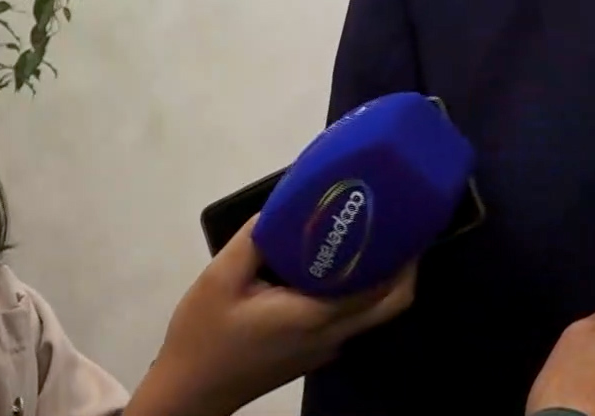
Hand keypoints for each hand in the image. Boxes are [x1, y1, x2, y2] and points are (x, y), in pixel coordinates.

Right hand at [125, 215, 417, 415]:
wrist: (189, 392)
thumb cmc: (203, 335)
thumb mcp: (219, 279)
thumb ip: (255, 239)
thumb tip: (283, 202)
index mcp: (315, 316)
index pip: (381, 288)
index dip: (402, 256)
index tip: (404, 220)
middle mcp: (332, 335)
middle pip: (391, 305)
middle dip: (404, 267)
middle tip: (395, 227)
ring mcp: (326, 349)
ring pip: (374, 313)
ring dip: (381, 279)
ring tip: (370, 237)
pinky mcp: (315, 353)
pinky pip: (352, 319)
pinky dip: (358, 293)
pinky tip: (336, 267)